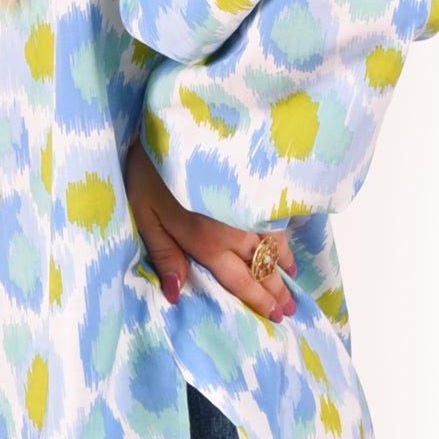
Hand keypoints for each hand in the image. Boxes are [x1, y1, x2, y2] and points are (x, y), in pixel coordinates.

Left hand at [124, 133, 297, 321]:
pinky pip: (276, 216)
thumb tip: (175, 294)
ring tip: (293, 278)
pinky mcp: (254, 184)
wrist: (175, 123)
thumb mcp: (146, 215)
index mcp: (208, 242)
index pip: (240, 280)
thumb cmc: (150, 170)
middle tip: (290, 308)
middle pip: (262, 265)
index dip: (258, 299)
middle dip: (277, 288)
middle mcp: (235, 228)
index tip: (275, 315)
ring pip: (274, 242)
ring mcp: (249, 205)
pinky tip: (287, 241)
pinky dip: (285, 234)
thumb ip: (164, 255)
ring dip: (283, 263)